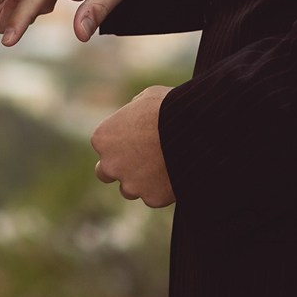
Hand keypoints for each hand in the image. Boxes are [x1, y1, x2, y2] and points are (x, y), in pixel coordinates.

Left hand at [91, 86, 173, 206]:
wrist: (193, 129)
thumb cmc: (169, 107)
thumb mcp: (147, 98)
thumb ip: (134, 111)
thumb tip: (136, 116)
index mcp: (103, 138)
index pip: (103, 147)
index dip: (119, 144)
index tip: (135, 139)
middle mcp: (110, 165)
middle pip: (105, 173)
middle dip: (120, 168)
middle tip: (140, 160)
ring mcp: (130, 185)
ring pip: (130, 189)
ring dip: (141, 181)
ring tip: (163, 166)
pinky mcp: (152, 198)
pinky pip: (155, 196)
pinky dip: (163, 189)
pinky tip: (177, 173)